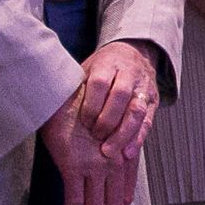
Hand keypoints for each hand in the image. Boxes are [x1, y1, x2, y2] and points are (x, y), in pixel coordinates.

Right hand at [39, 85, 130, 204]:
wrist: (63, 90)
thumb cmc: (79, 107)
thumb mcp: (97, 129)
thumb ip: (105, 153)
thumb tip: (108, 178)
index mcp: (118, 154)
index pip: (122, 193)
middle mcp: (110, 162)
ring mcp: (93, 165)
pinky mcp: (73, 165)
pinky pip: (74, 199)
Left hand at [78, 40, 159, 162]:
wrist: (134, 52)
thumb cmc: (105, 65)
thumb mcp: (88, 68)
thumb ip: (77, 85)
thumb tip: (51, 104)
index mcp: (108, 63)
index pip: (101, 83)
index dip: (92, 105)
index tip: (85, 122)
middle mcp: (129, 73)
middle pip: (121, 95)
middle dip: (108, 120)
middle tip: (96, 136)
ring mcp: (143, 87)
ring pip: (137, 110)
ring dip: (124, 134)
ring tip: (112, 151)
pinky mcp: (153, 101)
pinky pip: (148, 121)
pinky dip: (138, 138)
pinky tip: (128, 152)